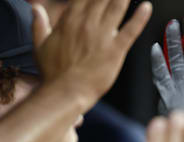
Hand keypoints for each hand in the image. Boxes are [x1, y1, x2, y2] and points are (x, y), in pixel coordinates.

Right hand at [31, 0, 151, 109]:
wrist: (65, 92)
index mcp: (69, 21)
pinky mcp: (116, 50)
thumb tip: (36, 9)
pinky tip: (147, 7)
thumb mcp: (40, 45)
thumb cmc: (53, 72)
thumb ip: (39, 25)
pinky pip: (130, 30)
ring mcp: (102, 36)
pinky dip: (140, 18)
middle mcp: (86, 24)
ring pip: (116, 8)